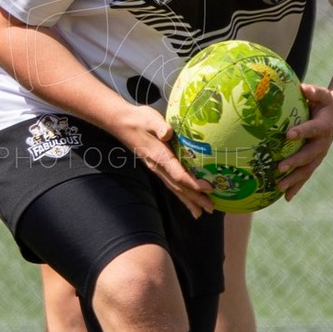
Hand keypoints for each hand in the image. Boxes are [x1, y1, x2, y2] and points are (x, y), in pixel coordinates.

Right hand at [111, 102, 212, 217]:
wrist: (121, 123)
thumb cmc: (139, 119)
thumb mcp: (150, 119)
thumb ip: (159, 126)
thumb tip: (167, 132)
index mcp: (159, 156)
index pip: (178, 174)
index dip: (194, 183)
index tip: (210, 188)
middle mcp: (158, 166)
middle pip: (179, 187)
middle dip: (195, 198)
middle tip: (211, 209)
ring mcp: (156, 169)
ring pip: (174, 189)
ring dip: (188, 201)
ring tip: (200, 213)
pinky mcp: (156, 167)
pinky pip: (170, 184)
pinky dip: (180, 194)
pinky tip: (186, 199)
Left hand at [277, 84, 332, 200]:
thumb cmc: (324, 102)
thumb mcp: (321, 94)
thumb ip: (312, 91)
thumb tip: (301, 87)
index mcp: (324, 126)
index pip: (312, 129)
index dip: (302, 131)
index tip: (288, 135)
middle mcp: (323, 143)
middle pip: (309, 155)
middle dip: (295, 162)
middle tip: (280, 168)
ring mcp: (319, 154)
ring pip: (307, 169)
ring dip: (294, 179)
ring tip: (279, 187)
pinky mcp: (315, 161)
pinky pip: (306, 175)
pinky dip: (297, 187)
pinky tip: (286, 198)